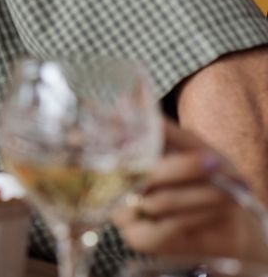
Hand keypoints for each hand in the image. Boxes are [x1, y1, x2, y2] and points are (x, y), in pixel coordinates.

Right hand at [112, 124, 267, 261]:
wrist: (232, 222)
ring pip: (160, 199)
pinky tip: (221, 207)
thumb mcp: (188, 146)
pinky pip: (169, 224)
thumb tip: (127, 100)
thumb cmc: (207, 178)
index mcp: (114, 157)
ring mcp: (121, 213)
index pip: (106, 143)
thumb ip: (160, 129)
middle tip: (214, 161)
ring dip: (203, 193)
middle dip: (184, 167)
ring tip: (231, 189)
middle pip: (138, 171)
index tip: (139, 130)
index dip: (117, 133)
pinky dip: (201, 213)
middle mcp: (110, 184)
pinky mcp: (140, 238)